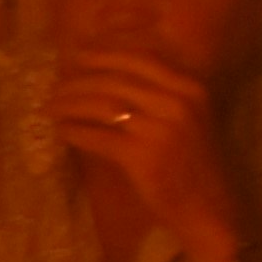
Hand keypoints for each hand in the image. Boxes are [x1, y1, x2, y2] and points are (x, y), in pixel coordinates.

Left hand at [52, 46, 243, 258]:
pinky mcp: (141, 155)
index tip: (77, 56)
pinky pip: (97, 136)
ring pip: (102, 105)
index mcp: (190, 87)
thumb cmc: (194, 164)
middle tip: (56, 88)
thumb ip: (161, 95)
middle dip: (79, 81)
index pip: (139, 60)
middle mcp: (177, 101)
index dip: (103, 55)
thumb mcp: (190, 118)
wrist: (209, 206)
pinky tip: (61, 131)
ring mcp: (159, 128)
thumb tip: (112, 77)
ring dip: (70, 104)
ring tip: (51, 108)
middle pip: (115, 80)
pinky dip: (74, 132)